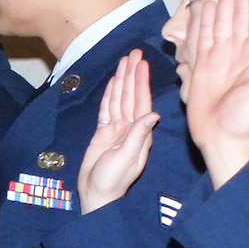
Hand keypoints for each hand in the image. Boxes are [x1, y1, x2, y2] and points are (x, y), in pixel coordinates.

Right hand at [76, 51, 158, 212]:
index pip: (141, 101)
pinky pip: (107, 109)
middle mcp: (131, 127)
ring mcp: (117, 130)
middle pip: (131, 95)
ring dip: (121, 80)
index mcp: (140, 132)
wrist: (96, 194)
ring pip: (119, 99)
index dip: (141, 82)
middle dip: (132, 74)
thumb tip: (152, 114)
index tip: (141, 63)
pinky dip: (109, 95)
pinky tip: (112, 83)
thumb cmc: (112, 180)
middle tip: (133, 53)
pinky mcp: (103, 133)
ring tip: (123, 61)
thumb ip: (138, 136)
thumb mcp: (127, 159)